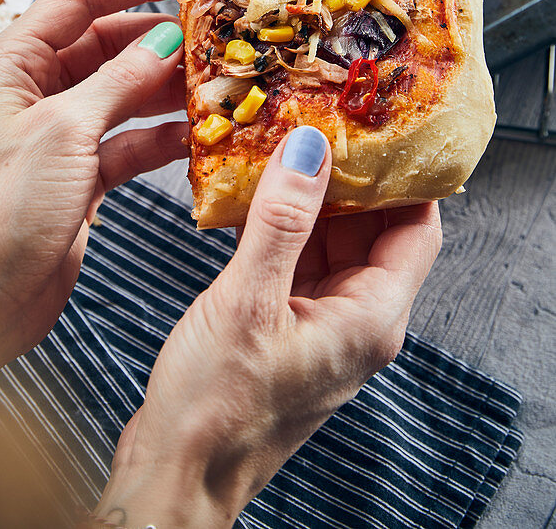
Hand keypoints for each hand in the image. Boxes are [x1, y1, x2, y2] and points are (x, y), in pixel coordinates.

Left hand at [0, 0, 185, 379]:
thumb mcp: (64, 131)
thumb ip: (119, 80)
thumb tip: (162, 42)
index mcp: (11, 62)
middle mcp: (33, 89)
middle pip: (107, 43)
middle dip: (159, 38)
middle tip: (212, 34)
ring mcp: (59, 130)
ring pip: (124, 91)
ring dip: (167, 88)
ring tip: (214, 81)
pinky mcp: (79, 170)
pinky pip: (129, 137)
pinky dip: (161, 135)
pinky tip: (195, 135)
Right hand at [99, 127, 441, 528]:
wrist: (177, 472)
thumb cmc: (216, 407)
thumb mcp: (249, 300)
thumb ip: (281, 221)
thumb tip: (310, 150)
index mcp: (370, 318)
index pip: (416, 229)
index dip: (404, 175)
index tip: (379, 125)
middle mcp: (356, 320)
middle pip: (374, 230)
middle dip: (349, 176)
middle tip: (320, 121)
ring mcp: (321, 324)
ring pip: (331, 242)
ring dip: (311, 198)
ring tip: (284, 145)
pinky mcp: (286, 326)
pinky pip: (297, 261)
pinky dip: (281, 226)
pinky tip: (254, 194)